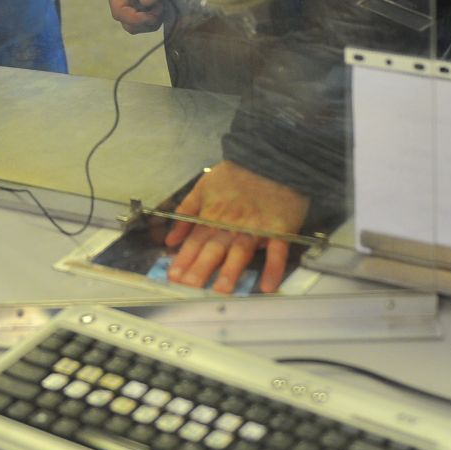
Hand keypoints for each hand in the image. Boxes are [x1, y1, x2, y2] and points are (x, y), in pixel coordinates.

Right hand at [104, 0, 167, 33]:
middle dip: (146, 22)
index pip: (119, 11)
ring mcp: (127, 4)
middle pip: (127, 23)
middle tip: (161, 8)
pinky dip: (154, 18)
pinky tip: (161, 5)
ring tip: (162, 4)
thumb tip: (148, 3)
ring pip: (136, 26)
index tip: (153, 17)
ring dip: (152, 21)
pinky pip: (144, 22)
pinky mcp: (136, 7)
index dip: (135, 19)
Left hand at [165, 161, 309, 294]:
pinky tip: (268, 285)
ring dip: (231, 270)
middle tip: (190, 288)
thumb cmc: (236, 174)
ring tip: (222, 289)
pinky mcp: (279, 229)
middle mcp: (231, 225)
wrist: (270, 159)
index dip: (183, 259)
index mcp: (213, 215)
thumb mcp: (203, 186)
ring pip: (241, 251)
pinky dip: (273, 268)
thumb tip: (170, 240)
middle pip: (214, 249)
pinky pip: (277, 251)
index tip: (173, 277)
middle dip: (200, 268)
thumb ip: (186, 213)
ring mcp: (256, 228)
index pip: (194, 241)